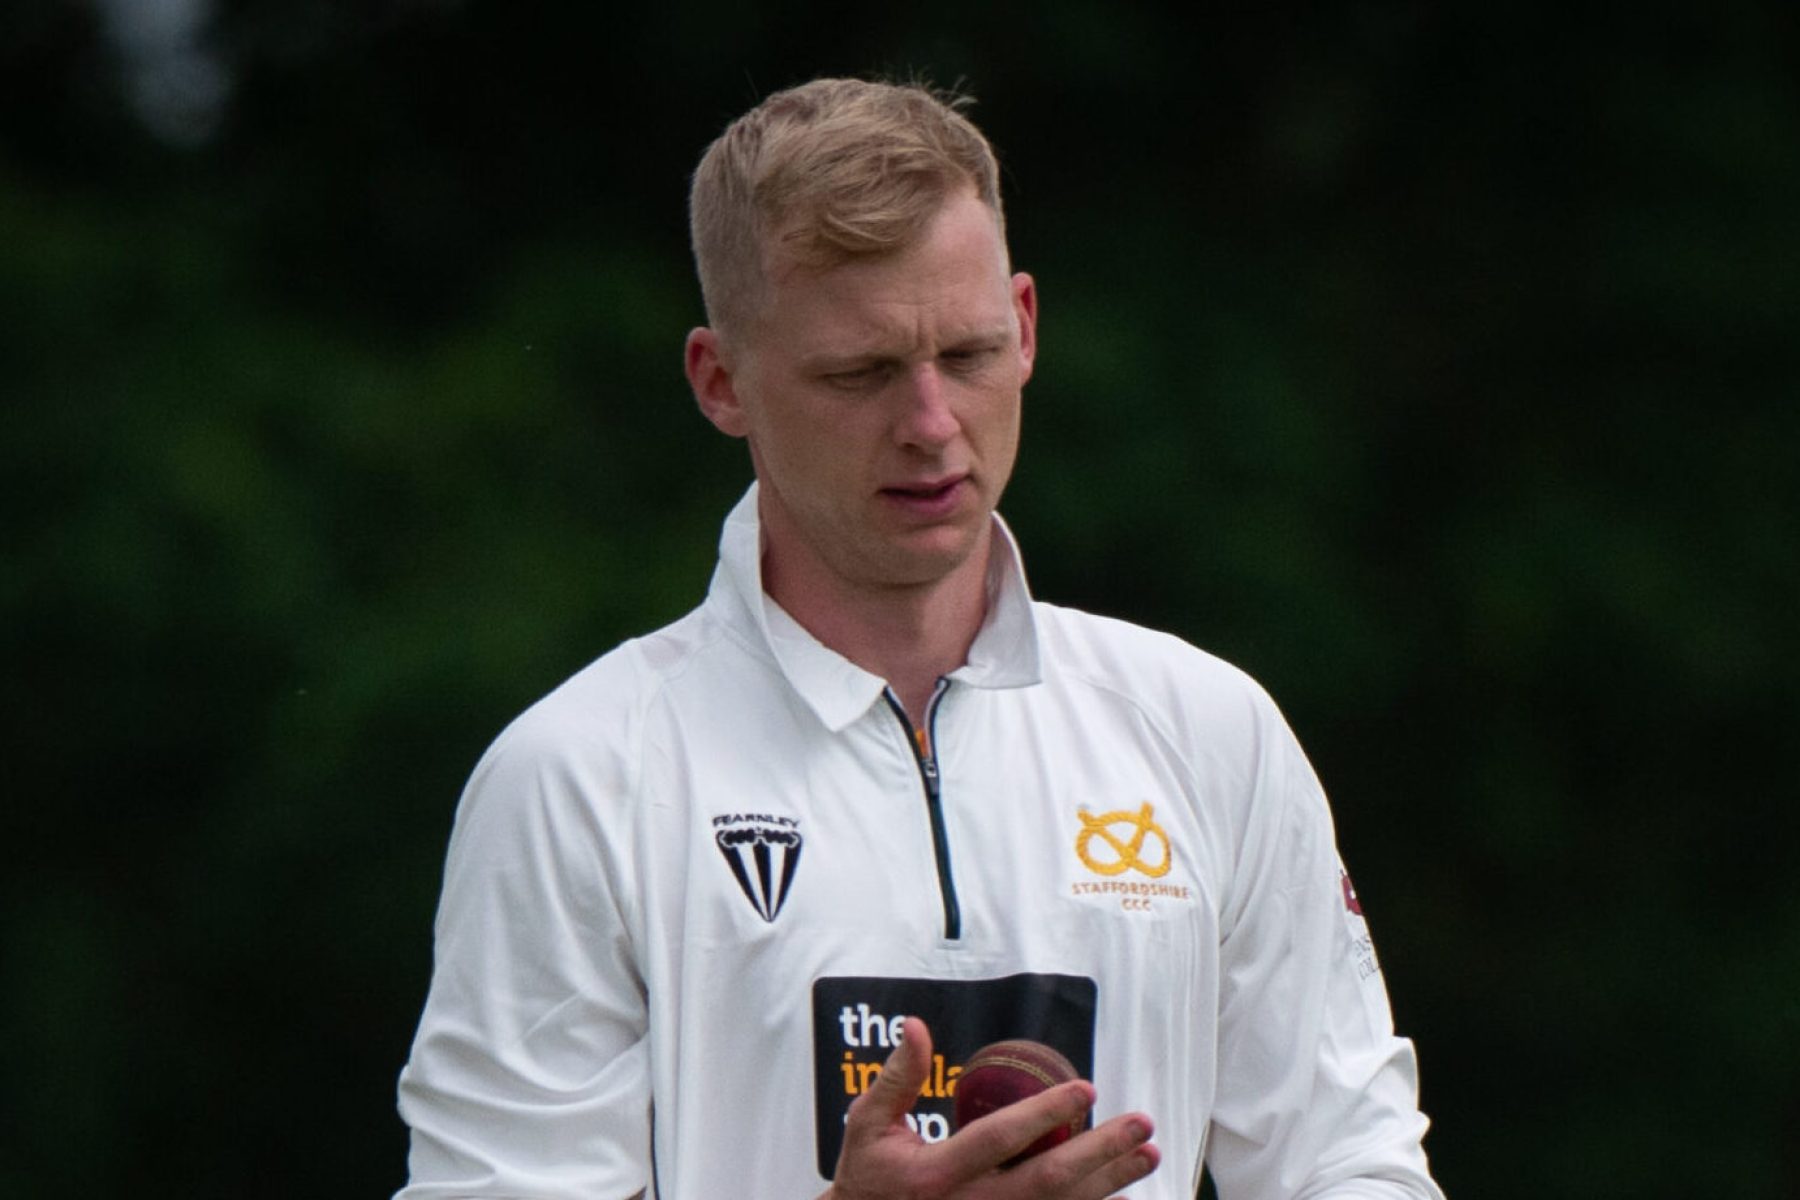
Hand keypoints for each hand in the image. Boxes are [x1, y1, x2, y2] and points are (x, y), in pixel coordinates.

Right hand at [819, 1017, 1159, 1199]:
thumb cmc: (868, 1176)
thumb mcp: (868, 1124)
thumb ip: (897, 1077)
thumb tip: (916, 1026)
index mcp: (937, 1175)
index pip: (1001, 1139)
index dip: (1046, 1113)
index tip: (1085, 1089)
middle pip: (1048, 1182)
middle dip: (1101, 1153)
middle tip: (1140, 1124)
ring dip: (1110, 1181)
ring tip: (1147, 1153)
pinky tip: (1119, 1190)